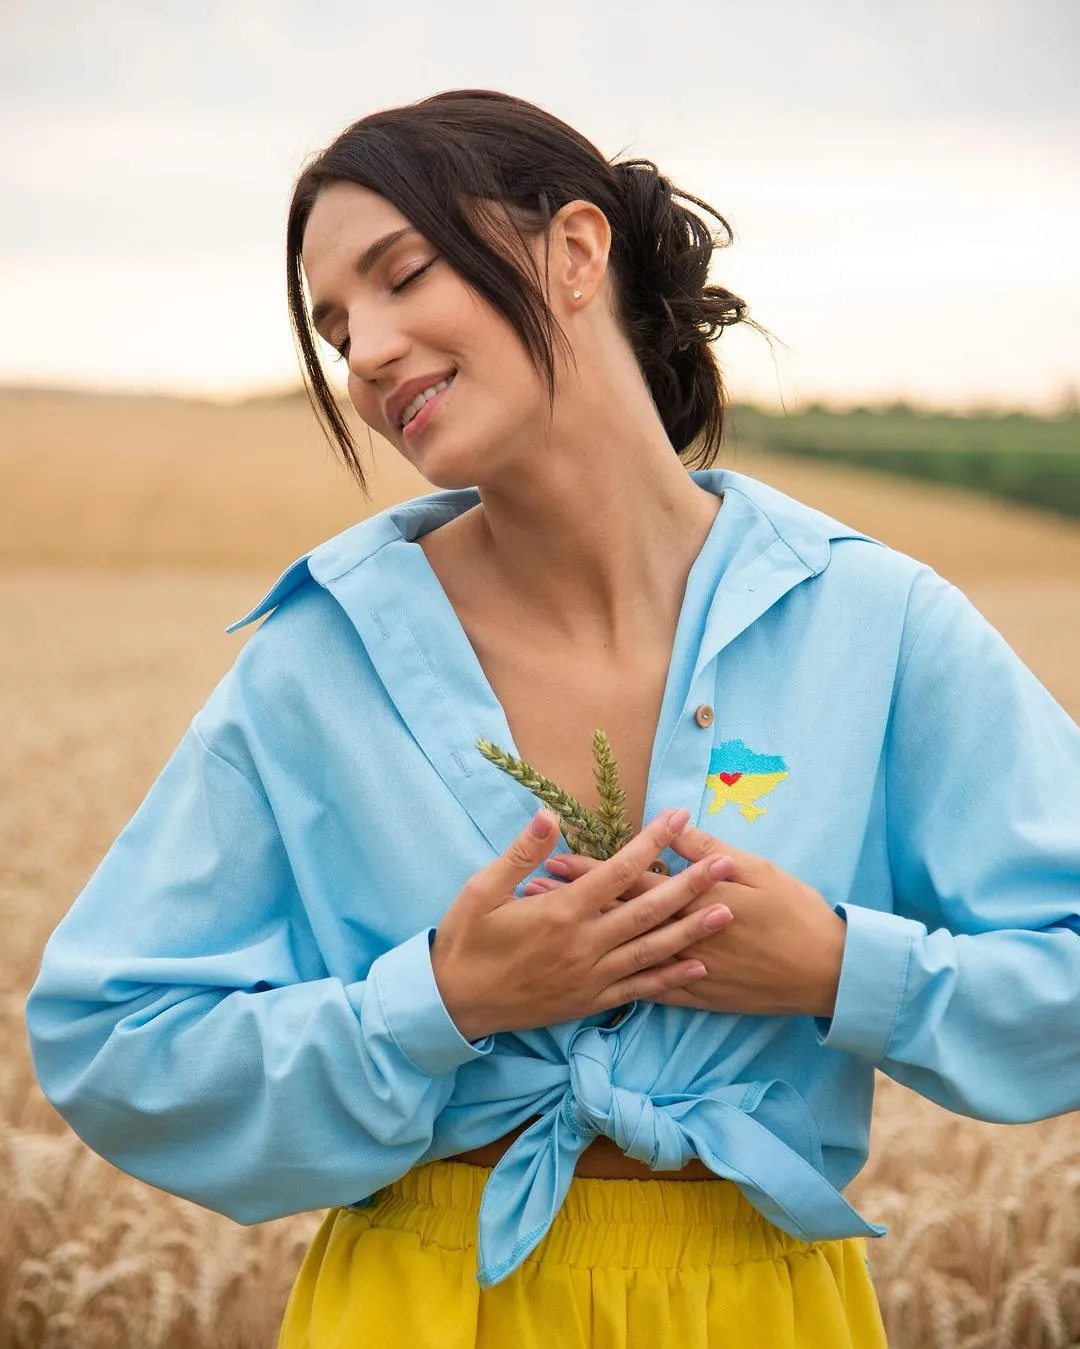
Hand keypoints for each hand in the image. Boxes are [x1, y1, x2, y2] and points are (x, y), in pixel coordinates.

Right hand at [429, 808, 736, 1040]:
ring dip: (692, 929)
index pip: (618, 869)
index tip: (679, 818)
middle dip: (690, 884)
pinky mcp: (590, 1001)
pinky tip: (698, 966)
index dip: (652, 842)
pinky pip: (640, 987)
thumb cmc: (466, 941)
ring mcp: (591, 976)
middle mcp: (584, 944)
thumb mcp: (482, 890)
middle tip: (726, 864)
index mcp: (561, 911)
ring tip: (727, 911)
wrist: (454, 1004)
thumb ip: (521, 853)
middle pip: (648, 909)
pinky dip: (670, 977)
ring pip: (652, 949)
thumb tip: (549, 816)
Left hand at [523, 822, 846, 1018]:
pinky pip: (650, 989)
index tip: (551, 859)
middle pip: (615, 916)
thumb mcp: (756, 869)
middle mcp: (681, 936)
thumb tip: (669, 826)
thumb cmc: (794, 910)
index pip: (629, 880)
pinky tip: (591, 978)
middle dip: (573, 903)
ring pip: (623, 952)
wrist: (827, 971)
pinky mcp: (697, 997)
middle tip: (531, 891)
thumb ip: (707, 850)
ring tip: (546, 932)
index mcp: (693, 900)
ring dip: (585, 940)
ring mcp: (686, 971)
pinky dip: (619, 980)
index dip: (589, 870)